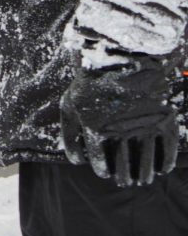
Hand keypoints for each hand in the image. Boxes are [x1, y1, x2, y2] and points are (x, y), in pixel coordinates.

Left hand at [60, 58, 178, 185]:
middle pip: (123, 166)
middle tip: (125, 181)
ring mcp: (143, 124)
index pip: (99, 161)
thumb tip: (75, 160)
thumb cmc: (91, 80)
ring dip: (144, 174)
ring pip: (145, 162)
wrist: (123, 54)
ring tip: (142, 180)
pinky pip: (167, 149)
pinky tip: (162, 170)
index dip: (102, 170)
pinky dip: (166, 163)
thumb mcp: (70, 103)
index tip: (106, 173)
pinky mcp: (163, 118)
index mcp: (95, 127)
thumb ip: (69, 132)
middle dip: (123, 177)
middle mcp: (119, 130)